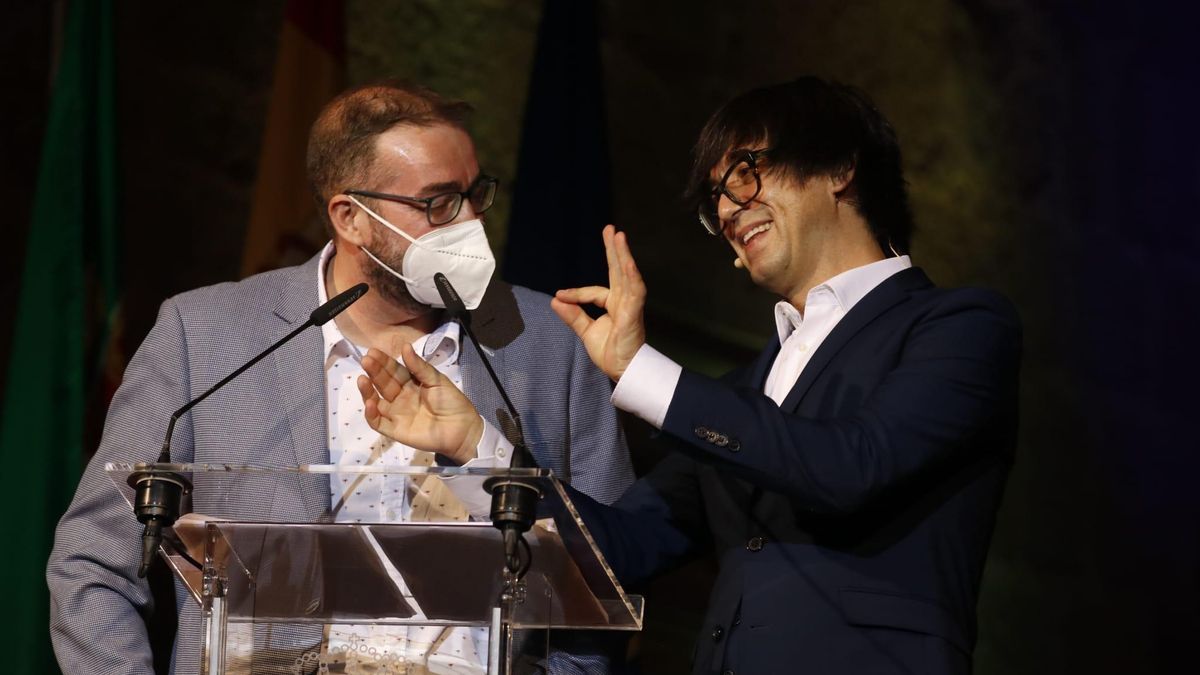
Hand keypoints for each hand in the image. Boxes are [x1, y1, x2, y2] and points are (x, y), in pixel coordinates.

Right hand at [356, 345, 483, 464]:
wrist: (463, 429)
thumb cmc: (452, 402)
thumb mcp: (437, 380)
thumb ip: (419, 366)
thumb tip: (405, 346)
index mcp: (411, 383)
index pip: (394, 371)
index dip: (384, 362)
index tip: (373, 351)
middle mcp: (400, 397)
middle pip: (383, 384)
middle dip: (374, 372)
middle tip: (366, 360)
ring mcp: (397, 414)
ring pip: (376, 402)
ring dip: (367, 391)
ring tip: (362, 379)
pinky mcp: (396, 431)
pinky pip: (379, 423)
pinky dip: (372, 414)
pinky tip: (370, 402)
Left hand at [551, 224, 645, 380]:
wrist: (623, 371)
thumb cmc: (611, 352)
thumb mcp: (586, 332)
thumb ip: (573, 315)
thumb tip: (555, 300)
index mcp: (613, 305)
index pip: (594, 291)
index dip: (576, 293)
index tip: (559, 296)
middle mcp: (623, 301)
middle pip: (618, 271)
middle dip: (614, 250)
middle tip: (611, 229)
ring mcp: (630, 306)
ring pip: (627, 275)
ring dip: (623, 255)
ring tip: (618, 236)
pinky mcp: (634, 313)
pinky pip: (635, 291)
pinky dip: (631, 276)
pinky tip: (628, 263)